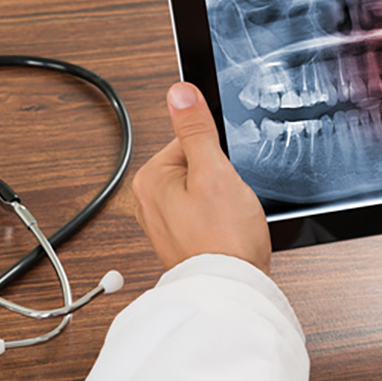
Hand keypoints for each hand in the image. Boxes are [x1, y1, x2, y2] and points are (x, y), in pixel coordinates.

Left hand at [132, 83, 270, 272]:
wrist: (232, 289)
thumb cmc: (223, 239)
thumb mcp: (213, 171)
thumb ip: (195, 129)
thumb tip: (179, 92)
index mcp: (151, 179)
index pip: (189, 141)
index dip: (217, 154)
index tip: (224, 174)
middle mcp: (149, 202)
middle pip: (196, 166)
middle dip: (220, 179)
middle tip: (229, 200)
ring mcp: (164, 224)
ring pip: (203, 192)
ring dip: (222, 201)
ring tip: (228, 220)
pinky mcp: (181, 241)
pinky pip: (204, 216)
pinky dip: (220, 221)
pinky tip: (227, 233)